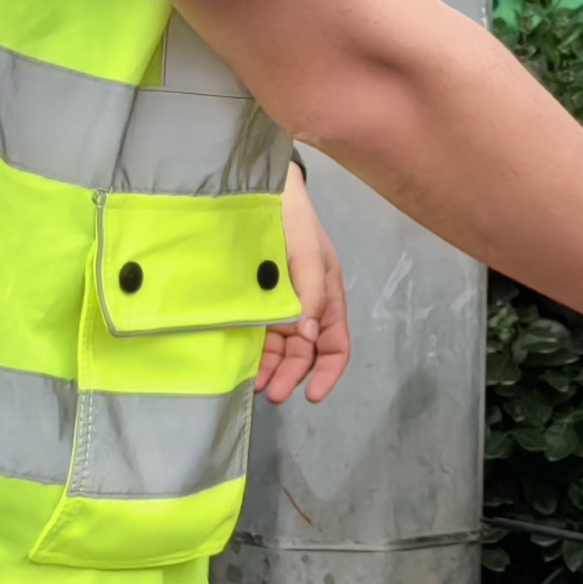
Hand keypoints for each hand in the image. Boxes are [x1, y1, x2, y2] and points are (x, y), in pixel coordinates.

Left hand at [256, 164, 350, 404]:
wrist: (261, 189)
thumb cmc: (293, 216)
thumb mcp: (308, 251)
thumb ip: (310, 291)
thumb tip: (307, 334)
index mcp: (328, 297)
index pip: (335, 345)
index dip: (327, 372)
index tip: (313, 394)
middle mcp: (307, 307)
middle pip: (306, 354)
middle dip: (293, 376)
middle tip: (273, 393)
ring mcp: (281, 307)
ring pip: (282, 350)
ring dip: (273, 371)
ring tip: (258, 385)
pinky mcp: (257, 302)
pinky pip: (260, 336)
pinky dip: (256, 355)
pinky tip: (246, 366)